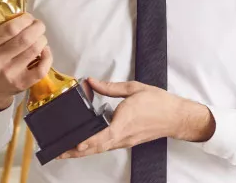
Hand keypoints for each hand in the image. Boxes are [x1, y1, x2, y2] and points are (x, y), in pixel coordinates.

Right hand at [0, 13, 51, 110]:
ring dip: (43, 40)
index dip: (25, 20)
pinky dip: (48, 56)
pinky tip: (44, 51)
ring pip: (35, 50)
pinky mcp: (22, 84)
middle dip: (38, 28)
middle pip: (26, 38)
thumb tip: (28, 16)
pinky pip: (42, 68)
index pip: (11, 28)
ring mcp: (10, 73)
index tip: (29, 18)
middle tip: (39, 26)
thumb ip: (4, 29)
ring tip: (40, 39)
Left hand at [58, 79, 215, 158]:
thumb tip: (91, 82)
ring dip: (83, 151)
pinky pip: (108, 146)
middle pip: (95, 148)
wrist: (177, 117)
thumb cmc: (159, 103)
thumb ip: (110, 87)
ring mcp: (125, 141)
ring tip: (67, 151)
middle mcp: (123, 136)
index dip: (84, 143)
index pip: (99, 137)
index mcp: (123, 122)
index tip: (69, 146)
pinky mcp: (128, 141)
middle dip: (75, 151)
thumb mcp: (134, 88)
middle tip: (58, 152)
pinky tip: (87, 145)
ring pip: (100, 149)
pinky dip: (94, 147)